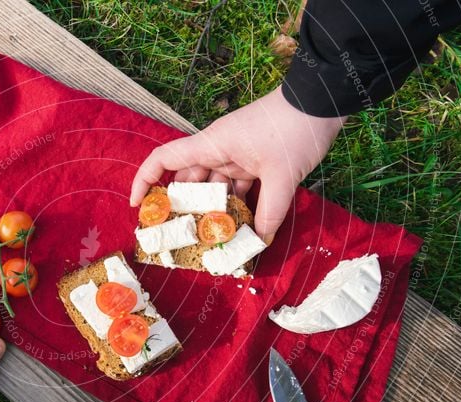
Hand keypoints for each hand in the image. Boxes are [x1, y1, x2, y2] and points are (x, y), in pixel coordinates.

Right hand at [131, 85, 345, 243]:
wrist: (322, 101)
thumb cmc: (294, 129)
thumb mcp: (283, 176)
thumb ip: (270, 212)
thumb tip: (259, 240)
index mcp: (211, 145)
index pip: (163, 160)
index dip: (145, 181)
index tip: (138, 206)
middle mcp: (217, 150)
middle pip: (188, 181)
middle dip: (182, 208)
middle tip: (180, 236)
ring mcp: (235, 155)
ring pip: (214, 187)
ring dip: (213, 210)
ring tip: (211, 238)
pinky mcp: (253, 160)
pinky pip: (236, 185)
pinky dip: (237, 204)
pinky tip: (242, 225)